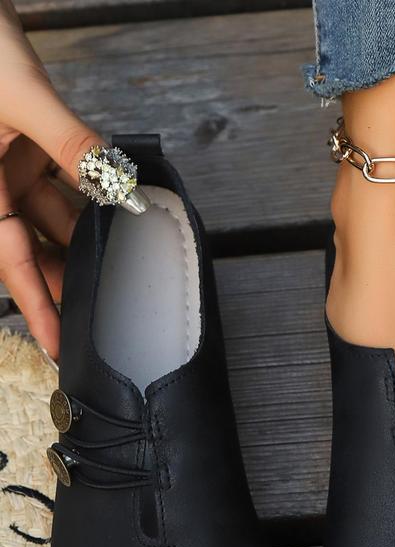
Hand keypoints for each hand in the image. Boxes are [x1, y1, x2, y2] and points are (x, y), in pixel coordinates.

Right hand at [0, 0, 103, 358]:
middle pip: (37, 248)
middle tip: (111, 311)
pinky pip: (64, 176)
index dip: (40, 309)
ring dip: (90, 234)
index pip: (13, 266)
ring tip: (129, 265)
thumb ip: (70, 142)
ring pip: (55, 215)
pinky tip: (120, 208)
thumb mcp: (19, 95)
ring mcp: (9, 163)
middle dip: (72, 276)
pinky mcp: (28, 141)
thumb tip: (118, 185)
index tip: (62, 349)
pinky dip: (91, 191)